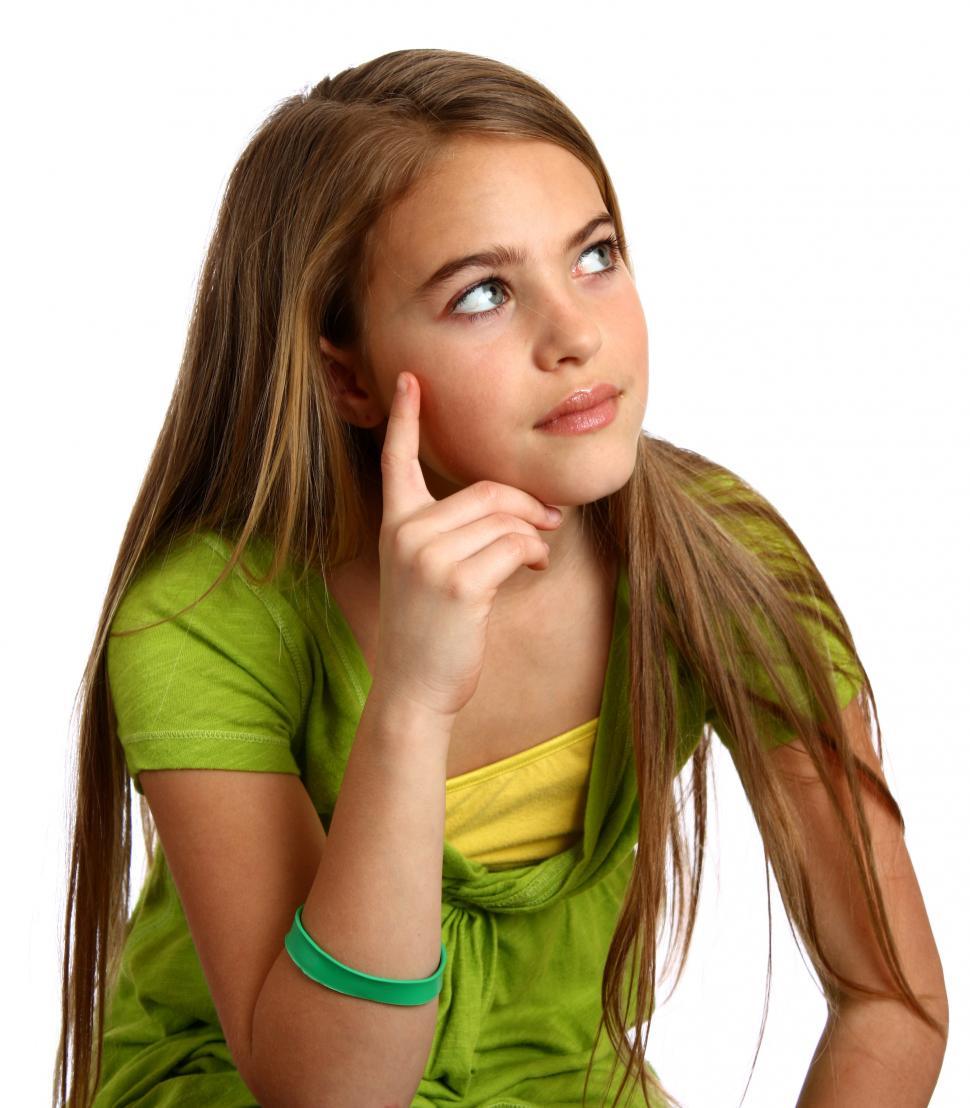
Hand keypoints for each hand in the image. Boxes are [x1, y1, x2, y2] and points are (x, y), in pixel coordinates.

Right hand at [372, 371, 563, 721]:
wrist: (413, 688)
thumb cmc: (429, 630)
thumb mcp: (428, 572)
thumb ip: (456, 533)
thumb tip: (523, 508)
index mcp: (395, 524)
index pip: (396, 460)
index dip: (405, 417)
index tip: (411, 379)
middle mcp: (405, 533)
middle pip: (487, 490)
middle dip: (527, 505)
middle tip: (549, 524)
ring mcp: (428, 556)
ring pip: (506, 516)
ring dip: (536, 534)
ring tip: (537, 556)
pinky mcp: (458, 582)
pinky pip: (516, 544)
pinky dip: (536, 552)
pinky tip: (534, 567)